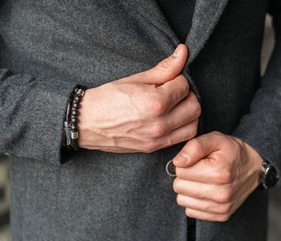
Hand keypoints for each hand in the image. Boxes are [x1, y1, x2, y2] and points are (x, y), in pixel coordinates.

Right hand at [77, 44, 200, 152]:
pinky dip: (182, 127)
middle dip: (188, 95)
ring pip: (193, 125)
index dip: (178, 79)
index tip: (168, 80)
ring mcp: (157, 139)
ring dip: (188, 113)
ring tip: (175, 106)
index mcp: (155, 102)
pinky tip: (171, 119)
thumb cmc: (107, 98)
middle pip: (195, 106)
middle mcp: (160, 123)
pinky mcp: (153, 148)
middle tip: (174, 92)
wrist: (86, 123)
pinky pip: (181, 138)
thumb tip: (183, 53)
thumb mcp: (136, 79)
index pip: (184, 86)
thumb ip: (164, 68)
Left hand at [172, 131, 262, 221]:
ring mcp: (222, 207)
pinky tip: (205, 192)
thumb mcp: (215, 139)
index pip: (180, 172)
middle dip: (185, 177)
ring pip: (182, 200)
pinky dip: (194, 202)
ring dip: (188, 190)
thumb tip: (177, 162)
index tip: (196, 161)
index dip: (184, 164)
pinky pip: (190, 212)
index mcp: (219, 173)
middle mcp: (221, 193)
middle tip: (198, 171)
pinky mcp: (221, 216)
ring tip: (202, 181)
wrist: (254, 167)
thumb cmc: (232, 152)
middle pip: (179, 187)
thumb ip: (194, 147)